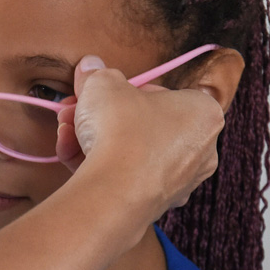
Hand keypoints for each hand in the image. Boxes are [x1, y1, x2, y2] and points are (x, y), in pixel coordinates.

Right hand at [56, 55, 224, 213]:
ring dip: (93, 139)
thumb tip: (90, 66)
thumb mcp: (103, 85)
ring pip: (129, 152)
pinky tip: (70, 156)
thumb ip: (97, 73)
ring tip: (66, 133)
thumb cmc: (121, 129)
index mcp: (203, 112)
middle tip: (74, 111)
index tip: (99, 93)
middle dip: (101, 118)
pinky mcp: (156, 203)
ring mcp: (179, 180)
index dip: (123, 91)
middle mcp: (201, 148)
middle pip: (142, 124)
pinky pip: (124, 177)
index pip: (161, 94)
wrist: (114, 188)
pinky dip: (97, 165)